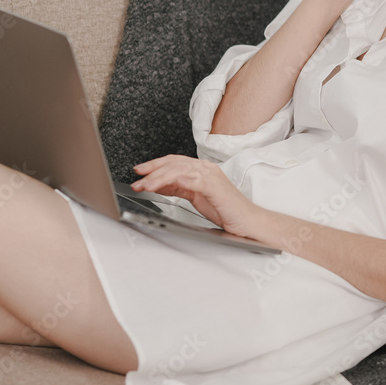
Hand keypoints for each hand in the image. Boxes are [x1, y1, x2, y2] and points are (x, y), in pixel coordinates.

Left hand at [130, 155, 260, 238]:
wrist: (248, 222)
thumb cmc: (227, 212)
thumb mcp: (197, 198)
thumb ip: (181, 189)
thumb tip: (160, 185)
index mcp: (202, 170)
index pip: (175, 162)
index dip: (156, 165)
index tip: (141, 172)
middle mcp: (206, 168)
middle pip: (173, 162)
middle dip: (152, 169)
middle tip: (137, 177)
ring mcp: (209, 174)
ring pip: (177, 169)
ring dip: (157, 177)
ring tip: (143, 185)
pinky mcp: (212, 184)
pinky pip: (187, 178)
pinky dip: (170, 181)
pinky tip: (159, 186)